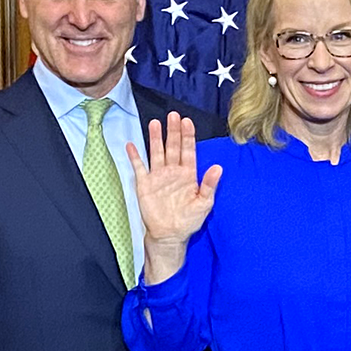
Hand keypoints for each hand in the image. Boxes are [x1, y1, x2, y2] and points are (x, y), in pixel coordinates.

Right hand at [127, 112, 221, 282]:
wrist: (170, 235)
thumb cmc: (189, 220)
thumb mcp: (204, 203)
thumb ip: (209, 185)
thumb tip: (219, 167)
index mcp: (188, 174)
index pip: (188, 151)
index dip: (188, 136)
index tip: (187, 121)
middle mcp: (173, 172)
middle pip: (173, 147)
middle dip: (173, 131)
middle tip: (173, 115)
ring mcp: (158, 176)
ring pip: (157, 152)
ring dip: (156, 138)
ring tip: (155, 123)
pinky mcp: (145, 184)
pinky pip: (139, 167)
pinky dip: (135, 156)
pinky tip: (131, 144)